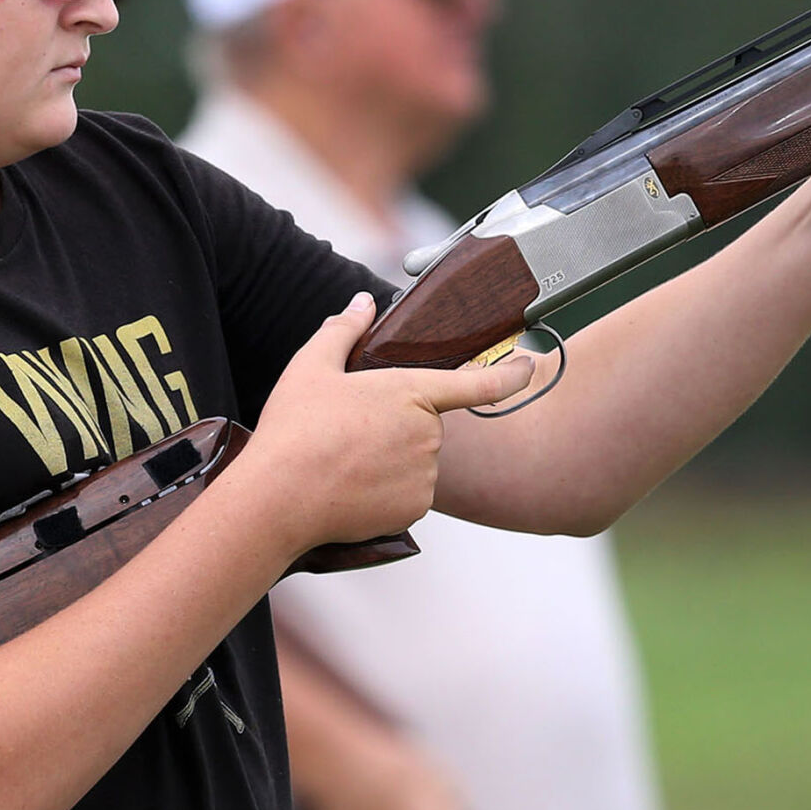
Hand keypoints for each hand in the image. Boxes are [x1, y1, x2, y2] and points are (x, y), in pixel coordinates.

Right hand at [247, 293, 533, 552]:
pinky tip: (351, 485)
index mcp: (409, 392)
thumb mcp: (311, 368)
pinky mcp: (413, 507)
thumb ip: (343, 330)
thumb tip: (361, 302)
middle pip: (424, 424)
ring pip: (416, 459)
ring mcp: (424, 474)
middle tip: (349, 430)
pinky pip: (408, 491)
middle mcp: (427, 434)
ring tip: (342, 459)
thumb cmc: (294, 431)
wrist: (279, 500)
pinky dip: (386, 489)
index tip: (531, 367)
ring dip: (390, 457)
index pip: (477, 384)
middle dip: (396, 425)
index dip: (510, 375)